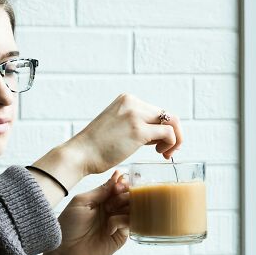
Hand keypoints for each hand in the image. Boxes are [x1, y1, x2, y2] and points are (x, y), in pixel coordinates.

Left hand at [41, 171, 128, 254]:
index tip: (120, 181)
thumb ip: (100, 190)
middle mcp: (111, 210)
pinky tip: (109, 227)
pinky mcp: (121, 236)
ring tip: (110, 210)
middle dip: (124, 193)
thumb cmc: (69, 226)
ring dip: (123, 205)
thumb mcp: (81, 202)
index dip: (121, 183)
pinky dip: (121, 221)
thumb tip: (117, 176)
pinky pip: (129, 223)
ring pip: (132, 208)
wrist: (66, 253)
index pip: (117, 187)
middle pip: (128, 195)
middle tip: (114, 197)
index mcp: (100, 200)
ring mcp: (117, 222)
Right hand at [66, 93, 183, 174]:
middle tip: (166, 152)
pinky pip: (168, 133)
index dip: (163, 129)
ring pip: (172, 122)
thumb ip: (136, 125)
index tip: (159, 145)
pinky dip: (171, 144)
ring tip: (164, 154)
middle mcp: (133, 103)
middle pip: (167, 115)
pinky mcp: (139, 131)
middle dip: (173, 134)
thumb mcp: (117, 127)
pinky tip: (160, 153)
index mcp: (127, 100)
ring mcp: (136, 115)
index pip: (156, 111)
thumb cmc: (97, 147)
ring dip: (175, 139)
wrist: (80, 154)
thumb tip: (158, 134)